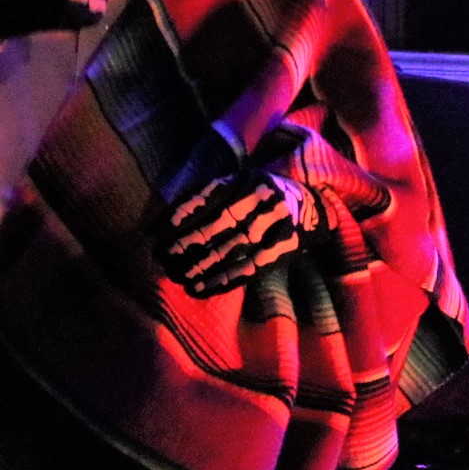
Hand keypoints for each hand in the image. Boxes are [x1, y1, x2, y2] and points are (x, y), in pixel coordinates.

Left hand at [158, 172, 319, 297]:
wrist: (312, 206)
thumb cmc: (260, 198)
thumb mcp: (239, 185)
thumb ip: (208, 197)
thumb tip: (161, 225)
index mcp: (248, 181)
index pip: (209, 198)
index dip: (181, 216)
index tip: (156, 233)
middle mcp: (265, 200)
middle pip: (220, 225)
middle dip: (188, 243)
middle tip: (163, 258)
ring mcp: (277, 224)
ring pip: (233, 249)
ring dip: (201, 266)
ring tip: (178, 276)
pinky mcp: (284, 247)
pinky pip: (249, 267)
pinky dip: (223, 280)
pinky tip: (201, 288)